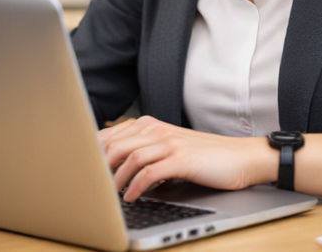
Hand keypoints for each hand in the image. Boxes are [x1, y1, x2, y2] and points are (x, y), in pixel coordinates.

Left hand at [98, 116, 273, 201]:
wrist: (240, 157)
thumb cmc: (205, 156)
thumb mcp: (171, 148)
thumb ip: (146, 150)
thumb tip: (112, 166)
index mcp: (153, 125)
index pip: (112, 134)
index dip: (93, 152)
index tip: (81, 169)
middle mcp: (160, 130)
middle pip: (116, 144)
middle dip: (99, 167)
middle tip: (90, 186)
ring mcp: (172, 143)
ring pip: (131, 156)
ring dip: (116, 178)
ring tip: (108, 195)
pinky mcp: (183, 159)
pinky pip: (151, 172)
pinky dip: (137, 186)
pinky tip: (132, 197)